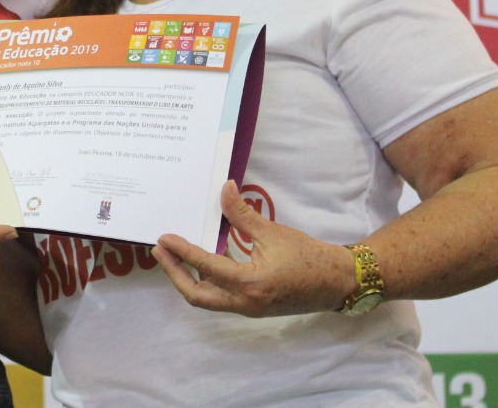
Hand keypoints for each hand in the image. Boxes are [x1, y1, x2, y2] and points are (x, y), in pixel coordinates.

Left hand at [152, 181, 353, 316]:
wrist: (336, 282)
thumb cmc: (307, 256)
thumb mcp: (273, 232)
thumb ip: (242, 214)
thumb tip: (224, 188)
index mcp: (249, 283)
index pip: (205, 267)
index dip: (181, 252)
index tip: (164, 239)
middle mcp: (244, 302)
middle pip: (196, 295)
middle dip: (174, 274)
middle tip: (160, 251)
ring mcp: (247, 308)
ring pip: (207, 299)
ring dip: (187, 280)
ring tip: (173, 257)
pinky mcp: (252, 307)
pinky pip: (220, 298)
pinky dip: (205, 282)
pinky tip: (201, 264)